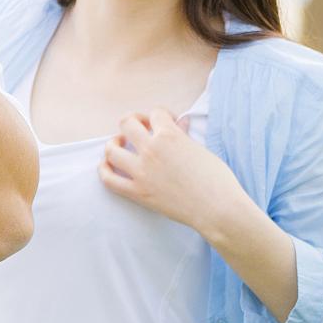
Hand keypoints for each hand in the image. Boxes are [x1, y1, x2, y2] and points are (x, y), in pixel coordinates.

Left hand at [99, 108, 250, 236]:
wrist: (218, 209)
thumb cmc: (217, 179)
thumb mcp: (200, 149)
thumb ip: (183, 135)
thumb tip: (179, 122)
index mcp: (169, 135)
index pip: (155, 113)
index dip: (160, 116)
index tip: (165, 123)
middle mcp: (151, 149)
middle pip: (127, 123)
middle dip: (134, 122)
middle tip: (141, 130)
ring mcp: (141, 171)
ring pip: (112, 149)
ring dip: (114, 144)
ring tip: (120, 145)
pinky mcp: (137, 192)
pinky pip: (109, 179)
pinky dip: (104, 170)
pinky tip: (107, 165)